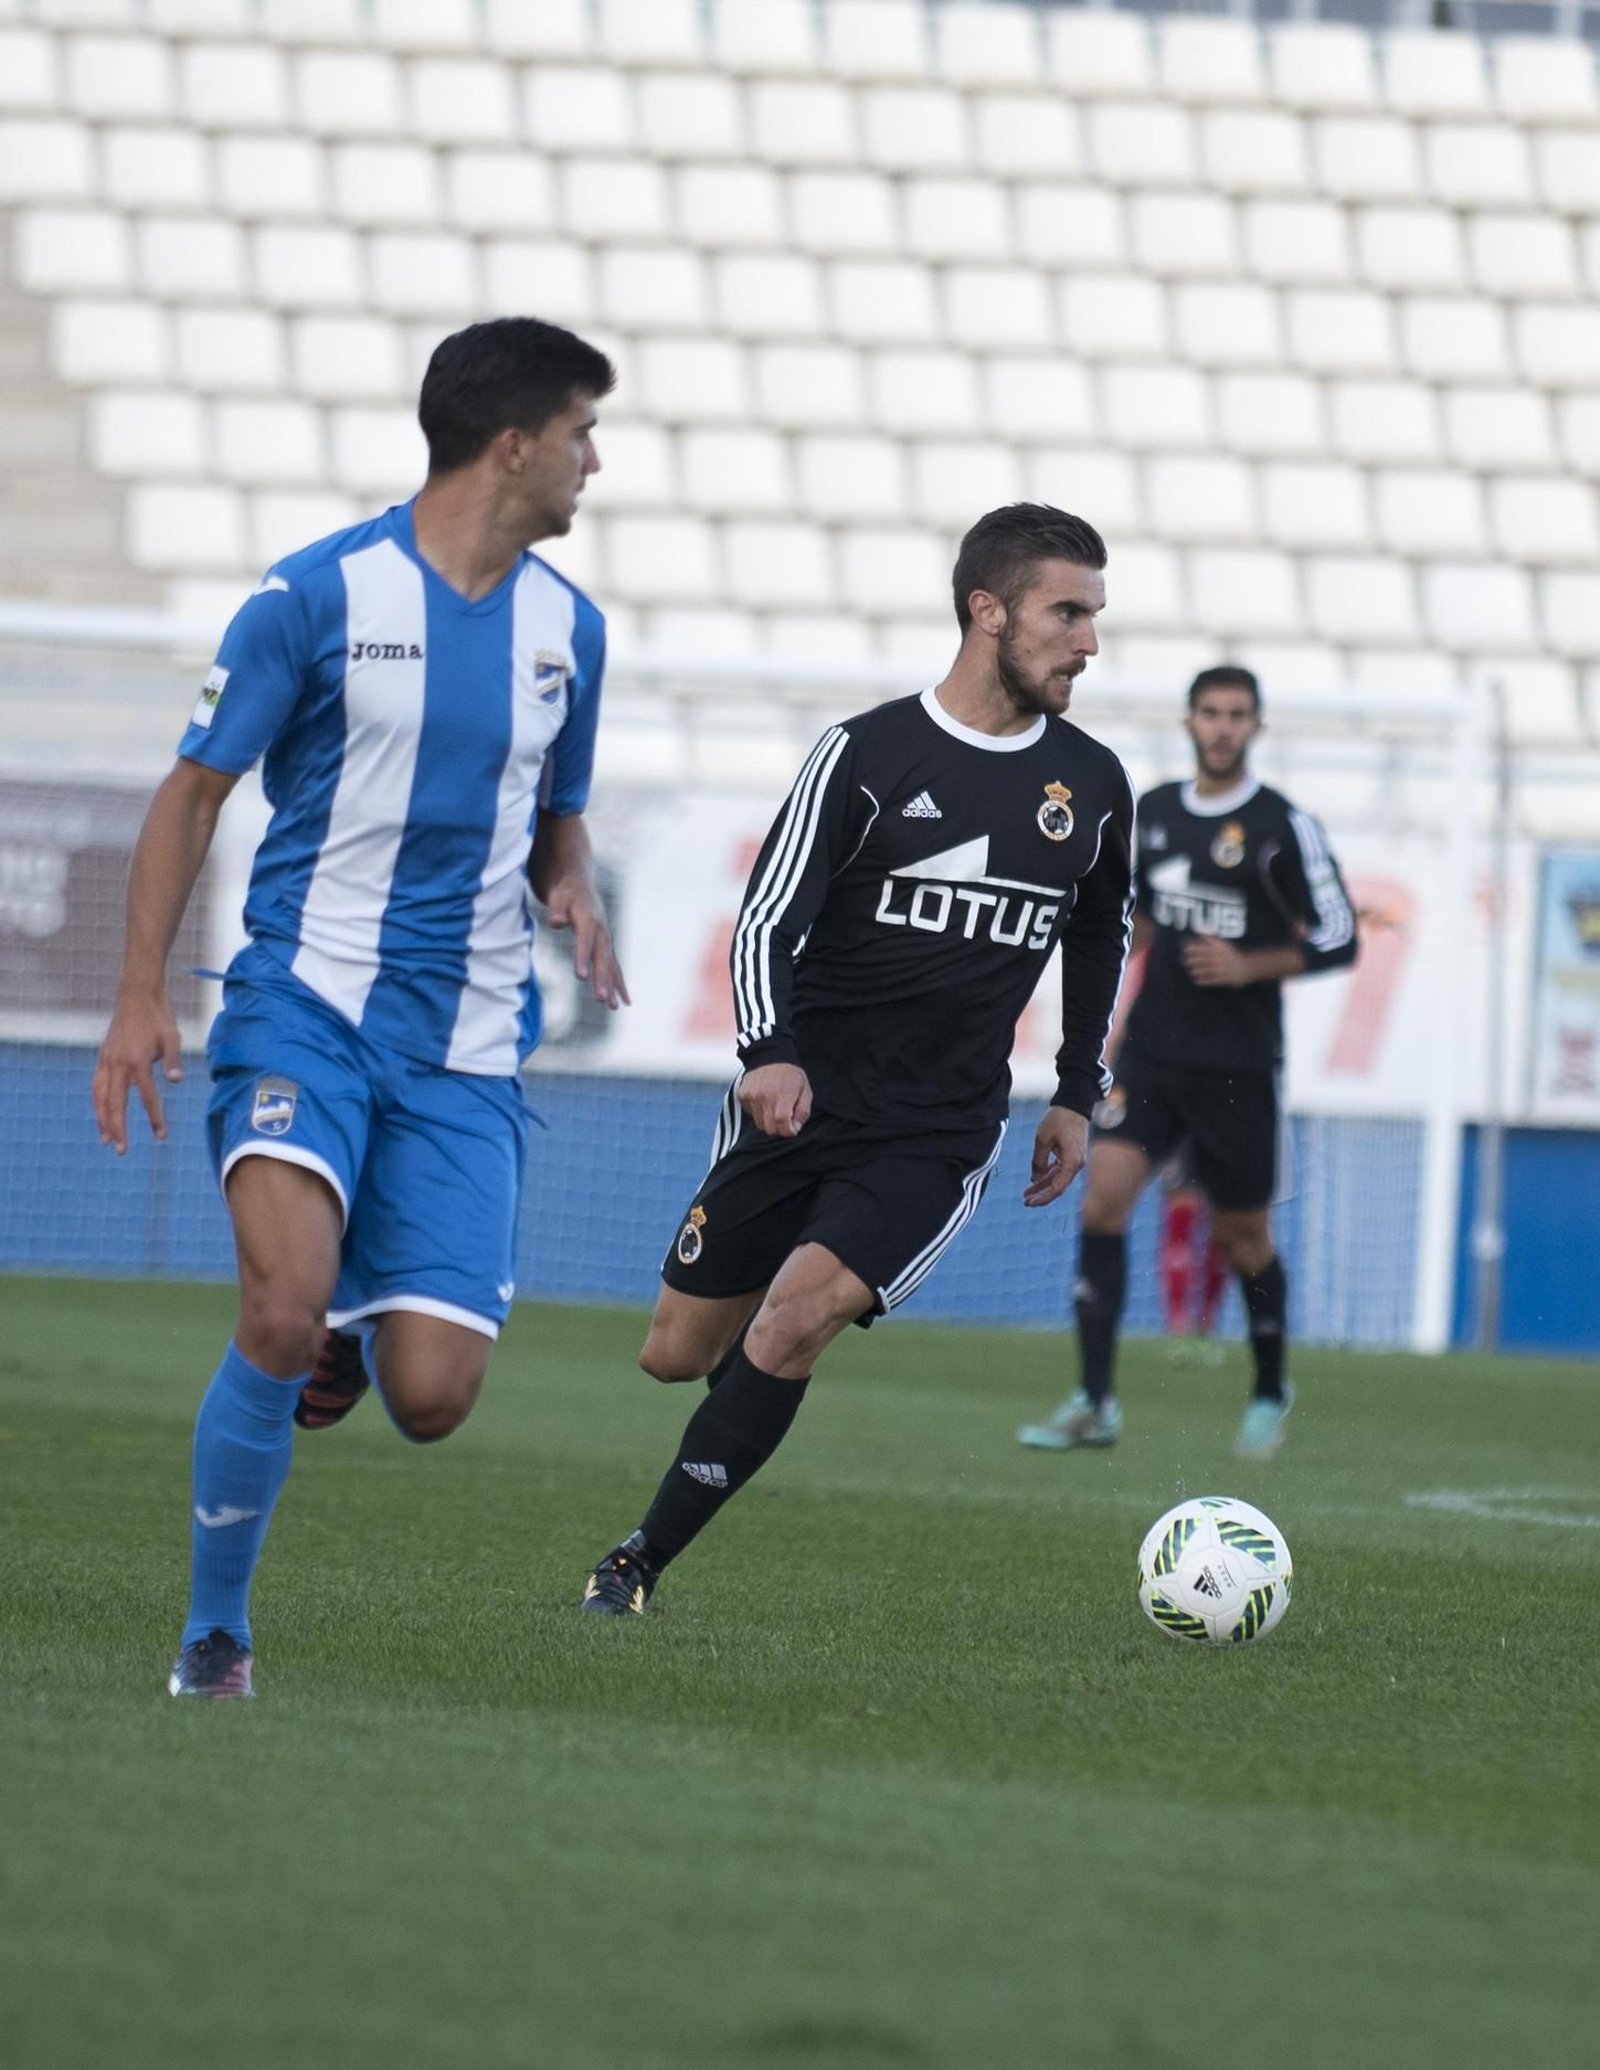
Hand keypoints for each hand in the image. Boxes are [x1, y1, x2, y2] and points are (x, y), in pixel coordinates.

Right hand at [92, 989, 182, 1153]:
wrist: (137, 996)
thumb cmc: (159, 1018)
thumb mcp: (173, 1037)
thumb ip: (174, 1060)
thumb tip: (177, 1081)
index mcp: (138, 1060)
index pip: (147, 1097)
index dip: (155, 1118)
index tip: (162, 1136)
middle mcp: (118, 1063)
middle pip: (116, 1103)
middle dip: (118, 1128)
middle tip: (121, 1151)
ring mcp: (107, 1061)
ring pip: (100, 1097)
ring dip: (102, 1120)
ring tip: (106, 1140)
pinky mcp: (103, 1058)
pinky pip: (96, 1085)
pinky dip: (97, 1102)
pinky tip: (101, 1115)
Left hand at [544, 882, 629, 1009]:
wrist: (579, 886)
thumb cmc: (565, 893)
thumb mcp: (557, 898)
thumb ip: (556, 910)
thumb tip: (556, 922)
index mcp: (589, 919)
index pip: (585, 941)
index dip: (583, 957)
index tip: (581, 977)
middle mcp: (601, 932)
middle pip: (602, 958)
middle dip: (602, 979)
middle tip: (600, 998)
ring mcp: (606, 941)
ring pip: (610, 966)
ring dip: (612, 986)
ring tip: (613, 1007)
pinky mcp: (606, 948)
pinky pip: (613, 968)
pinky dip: (618, 984)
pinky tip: (623, 1002)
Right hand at [739, 1063, 811, 1138]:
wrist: (770, 1055)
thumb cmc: (790, 1074)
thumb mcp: (805, 1090)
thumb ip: (803, 1111)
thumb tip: (796, 1128)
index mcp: (783, 1096)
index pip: (782, 1125)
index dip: (788, 1131)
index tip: (792, 1128)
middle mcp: (765, 1098)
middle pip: (770, 1128)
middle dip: (779, 1128)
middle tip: (784, 1118)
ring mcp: (752, 1096)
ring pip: (759, 1123)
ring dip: (768, 1120)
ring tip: (774, 1106)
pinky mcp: (743, 1095)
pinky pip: (750, 1113)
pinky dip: (758, 1111)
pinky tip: (764, 1100)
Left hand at [1025, 1106, 1088, 1206]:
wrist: (1074, 1104)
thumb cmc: (1059, 1119)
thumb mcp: (1042, 1140)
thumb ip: (1038, 1161)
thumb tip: (1035, 1178)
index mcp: (1072, 1162)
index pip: (1057, 1188)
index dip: (1042, 1197)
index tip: (1029, 1202)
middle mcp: (1077, 1164)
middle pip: (1058, 1186)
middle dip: (1041, 1194)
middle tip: (1025, 1201)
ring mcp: (1076, 1160)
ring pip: (1058, 1179)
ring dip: (1044, 1185)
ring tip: (1027, 1192)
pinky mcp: (1073, 1155)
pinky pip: (1060, 1170)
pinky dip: (1049, 1175)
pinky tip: (1036, 1179)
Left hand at [1182, 937, 1248, 987]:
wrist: (1247, 968)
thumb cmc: (1231, 955)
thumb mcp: (1223, 945)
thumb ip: (1211, 938)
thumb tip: (1200, 930)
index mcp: (1220, 949)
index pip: (1205, 947)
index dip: (1194, 947)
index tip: (1185, 948)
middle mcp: (1221, 958)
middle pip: (1205, 958)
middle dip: (1194, 959)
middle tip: (1185, 960)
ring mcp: (1223, 969)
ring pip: (1208, 970)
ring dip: (1198, 970)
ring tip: (1191, 970)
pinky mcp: (1224, 979)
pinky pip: (1213, 980)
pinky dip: (1204, 981)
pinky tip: (1197, 980)